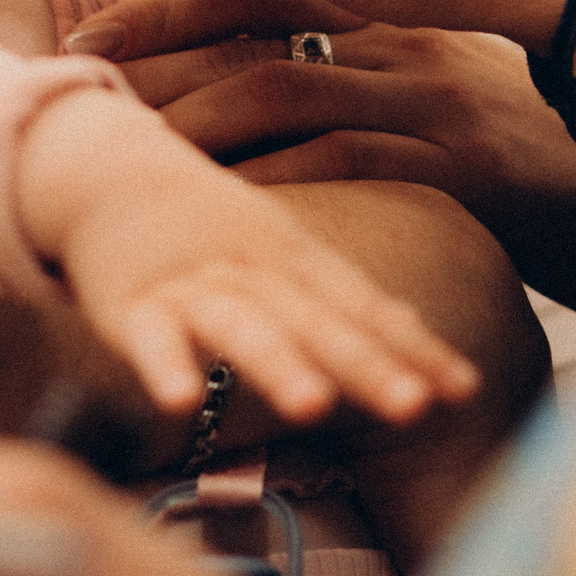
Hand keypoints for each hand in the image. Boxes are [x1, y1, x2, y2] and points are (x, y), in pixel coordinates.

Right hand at [17, 89, 479, 424]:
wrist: (112, 168)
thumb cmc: (211, 225)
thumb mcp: (284, 250)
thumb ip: (344, 298)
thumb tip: (415, 334)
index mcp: (297, 259)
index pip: (364, 308)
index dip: (414, 348)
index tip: (464, 390)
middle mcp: (253, 270)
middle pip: (315, 321)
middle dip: (365, 364)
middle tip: (413, 406)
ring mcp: (192, 284)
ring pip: (240, 326)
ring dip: (276, 364)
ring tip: (313, 407)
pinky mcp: (130, 304)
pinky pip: (148, 338)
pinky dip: (163, 366)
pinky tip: (179, 401)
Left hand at [80, 0, 575, 315]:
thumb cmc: (522, 161)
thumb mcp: (433, 99)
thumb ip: (350, 78)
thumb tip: (245, 90)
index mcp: (395, 7)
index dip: (166, 9)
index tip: (88, 38)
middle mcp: (409, 35)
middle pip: (256, 24)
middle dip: (155, 53)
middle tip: (75, 82)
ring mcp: (439, 97)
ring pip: (288, 87)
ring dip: (194, 116)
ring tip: (124, 146)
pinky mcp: (466, 164)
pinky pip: (348, 161)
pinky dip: (274, 177)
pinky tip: (221, 198)